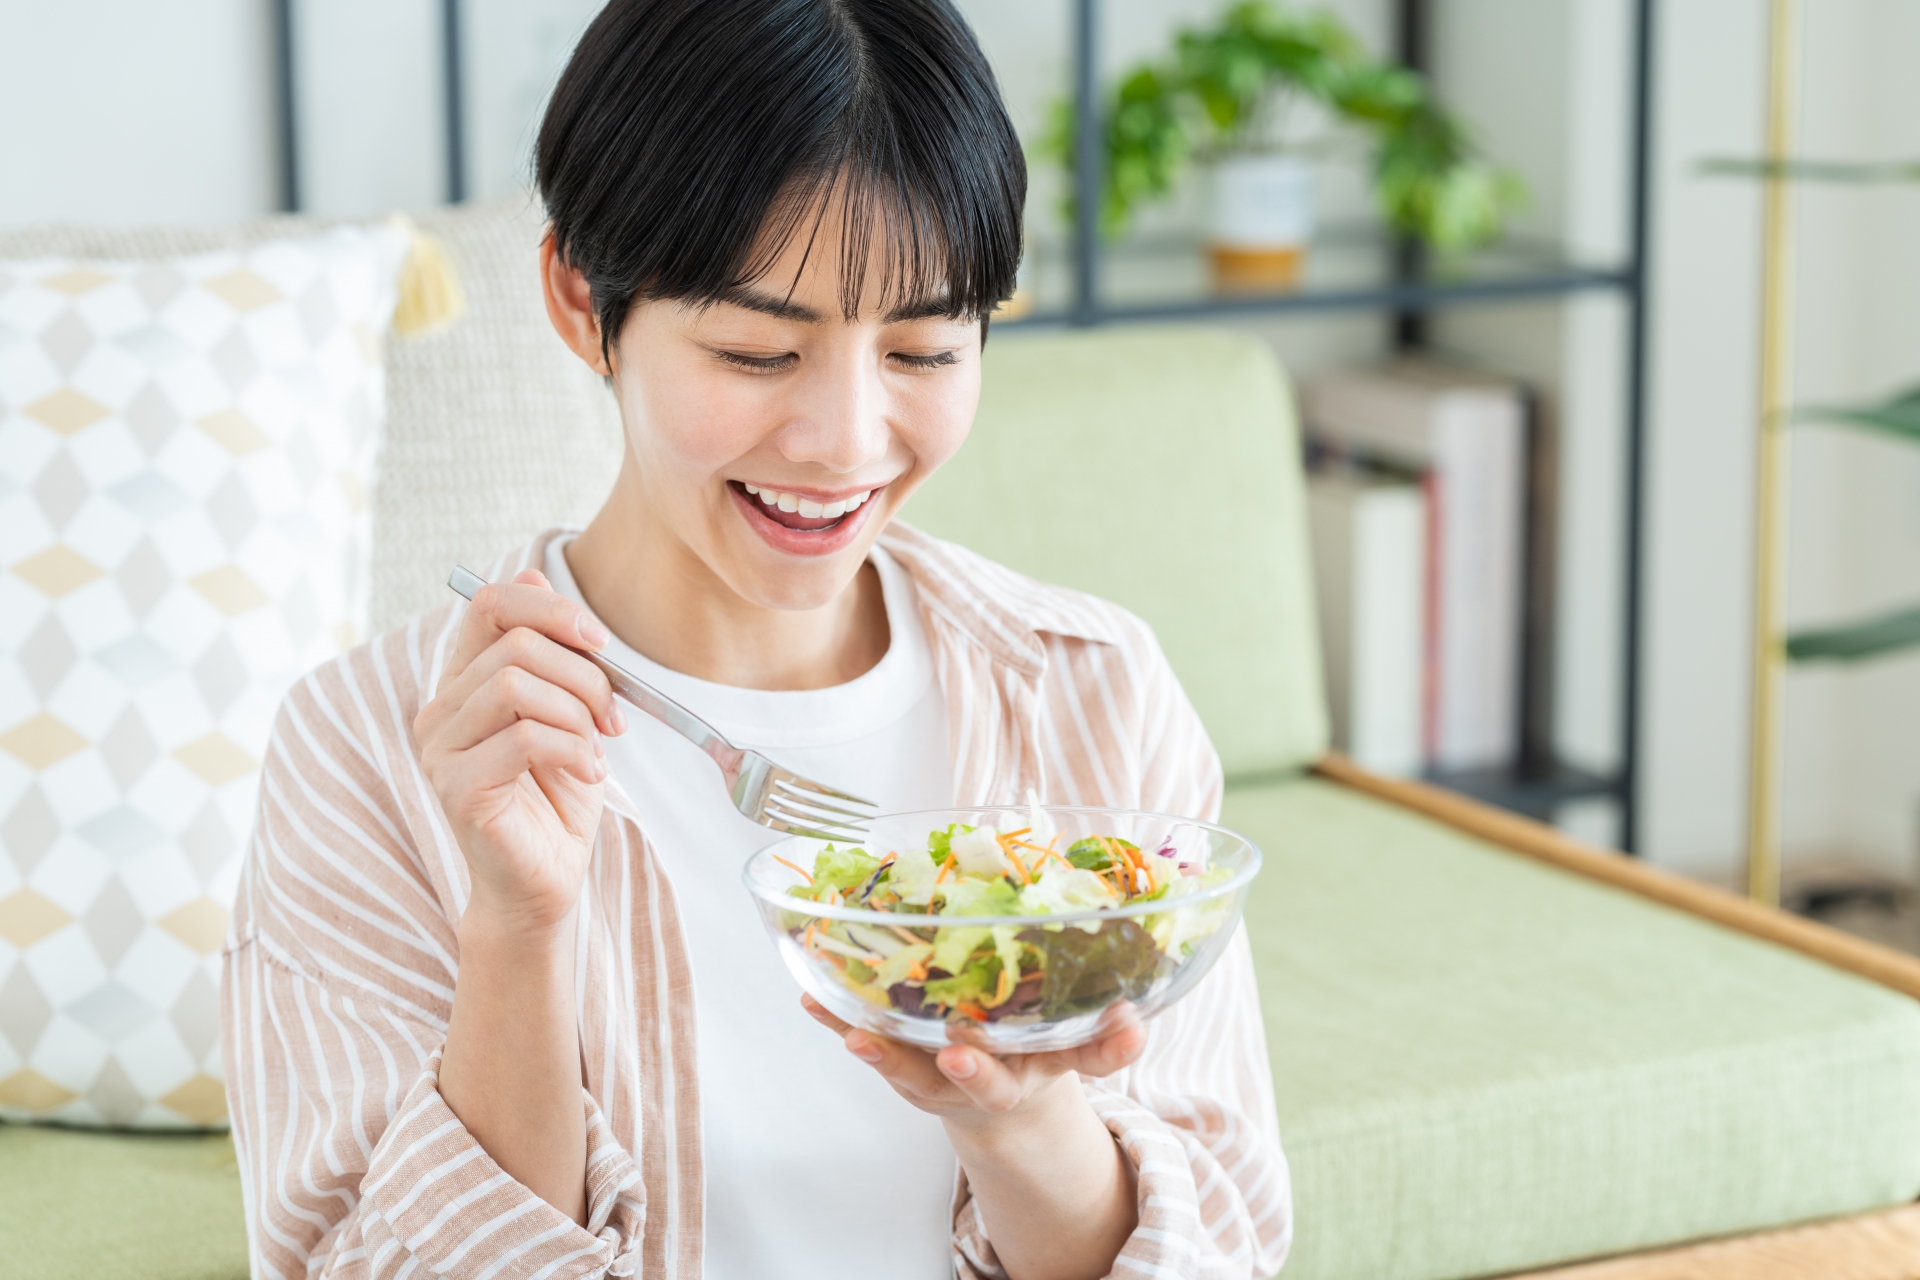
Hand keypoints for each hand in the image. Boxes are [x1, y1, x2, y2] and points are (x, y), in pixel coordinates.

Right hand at [414, 569, 626, 934]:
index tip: (600, 642)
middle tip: (613, 717)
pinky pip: (523, 738)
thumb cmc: (556, 798)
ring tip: (596, 747)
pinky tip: (587, 772)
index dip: (550, 607)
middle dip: (584, 674)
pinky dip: (572, 749)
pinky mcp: (455, 787)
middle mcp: (441, 710)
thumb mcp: (569, 712)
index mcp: (465, 682)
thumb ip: (552, 652)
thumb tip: (533, 571)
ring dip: (577, 711)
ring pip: (515, 685)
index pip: (489, 604)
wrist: (545, 881)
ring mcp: (440, 749)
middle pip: (514, 644)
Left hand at [799, 994, 1146, 1128]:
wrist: (995, 1097)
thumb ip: (1106, 1040)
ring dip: (884, 1051)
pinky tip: (812, 996)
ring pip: (910, 1069)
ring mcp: (936, 1074)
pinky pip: (867, 1037)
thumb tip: (1137, 1016)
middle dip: (970, 1072)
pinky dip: (838, 1018)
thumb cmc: (1032, 1053)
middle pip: (978, 1083)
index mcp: (1033, 1072)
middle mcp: (984, 1080)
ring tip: (856, 1035)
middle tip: (959, 1057)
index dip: (1085, 1054)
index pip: (1066, 1066)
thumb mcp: (1072, 1049)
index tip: (1102, 1036)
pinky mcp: (900, 1060)